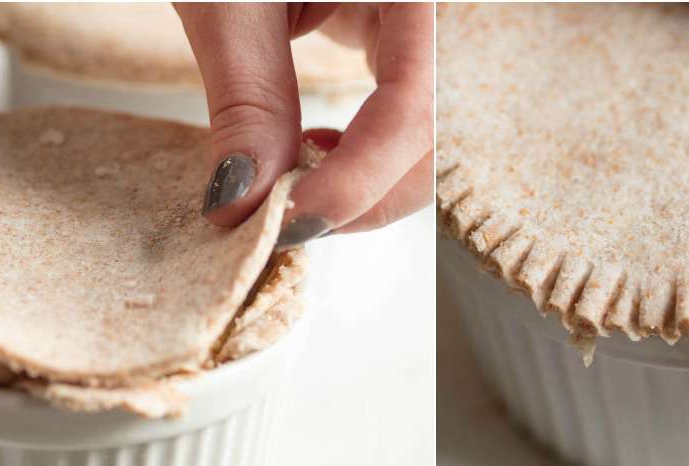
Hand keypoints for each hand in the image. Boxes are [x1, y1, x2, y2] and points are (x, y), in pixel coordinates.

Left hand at [179, 2, 431, 244]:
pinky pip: (415, 118)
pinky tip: (315, 148)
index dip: (357, 180)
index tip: (288, 222)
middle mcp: (444, 8)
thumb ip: (245, 97)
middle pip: (444, 142)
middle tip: (286, 219)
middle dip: (367, 197)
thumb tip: (243, 202)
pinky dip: (366, 156)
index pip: (419, 108)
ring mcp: (434, 23)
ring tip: (296, 184)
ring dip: (368, 188)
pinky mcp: (412, 33)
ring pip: (435, 144)